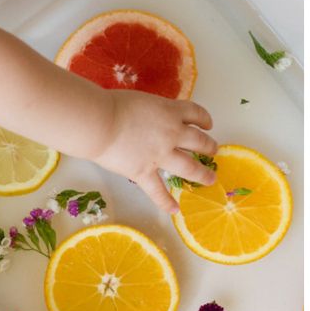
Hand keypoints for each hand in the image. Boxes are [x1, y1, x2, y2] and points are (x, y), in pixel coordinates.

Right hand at [92, 92, 217, 213]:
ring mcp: (160, 155)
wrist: (98, 123)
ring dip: (202, 174)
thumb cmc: (111, 105)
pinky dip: (165, 201)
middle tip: (212, 151)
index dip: (204, 119)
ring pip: (189, 167)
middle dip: (208, 146)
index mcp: (170, 112)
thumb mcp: (140, 100)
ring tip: (210, 179)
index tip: (206, 124)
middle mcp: (172, 134)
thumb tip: (145, 119)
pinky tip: (174, 210)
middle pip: (199, 141)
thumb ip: (149, 111)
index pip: (195, 114)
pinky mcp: (144, 172)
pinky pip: (157, 190)